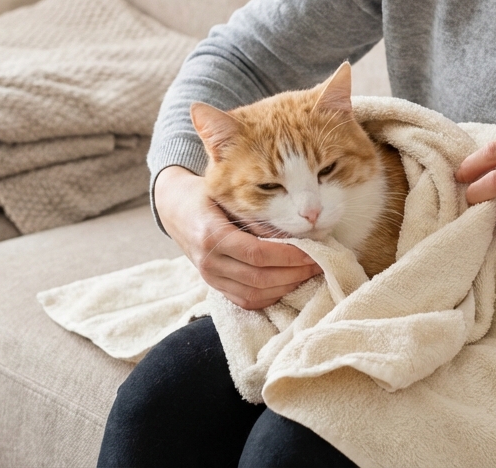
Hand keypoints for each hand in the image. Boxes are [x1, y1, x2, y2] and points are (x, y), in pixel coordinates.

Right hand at [154, 165, 321, 309]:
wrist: (176, 210)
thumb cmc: (205, 196)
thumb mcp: (226, 195)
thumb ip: (255, 214)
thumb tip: (295, 230)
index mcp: (210, 235)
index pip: (257, 253)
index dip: (288, 255)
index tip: (313, 250)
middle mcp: (209, 262)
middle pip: (259, 278)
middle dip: (294, 273)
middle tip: (320, 263)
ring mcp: (209, 278)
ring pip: (254, 294)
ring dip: (286, 287)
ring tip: (309, 273)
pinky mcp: (214, 287)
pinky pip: (246, 300)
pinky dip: (271, 295)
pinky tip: (289, 283)